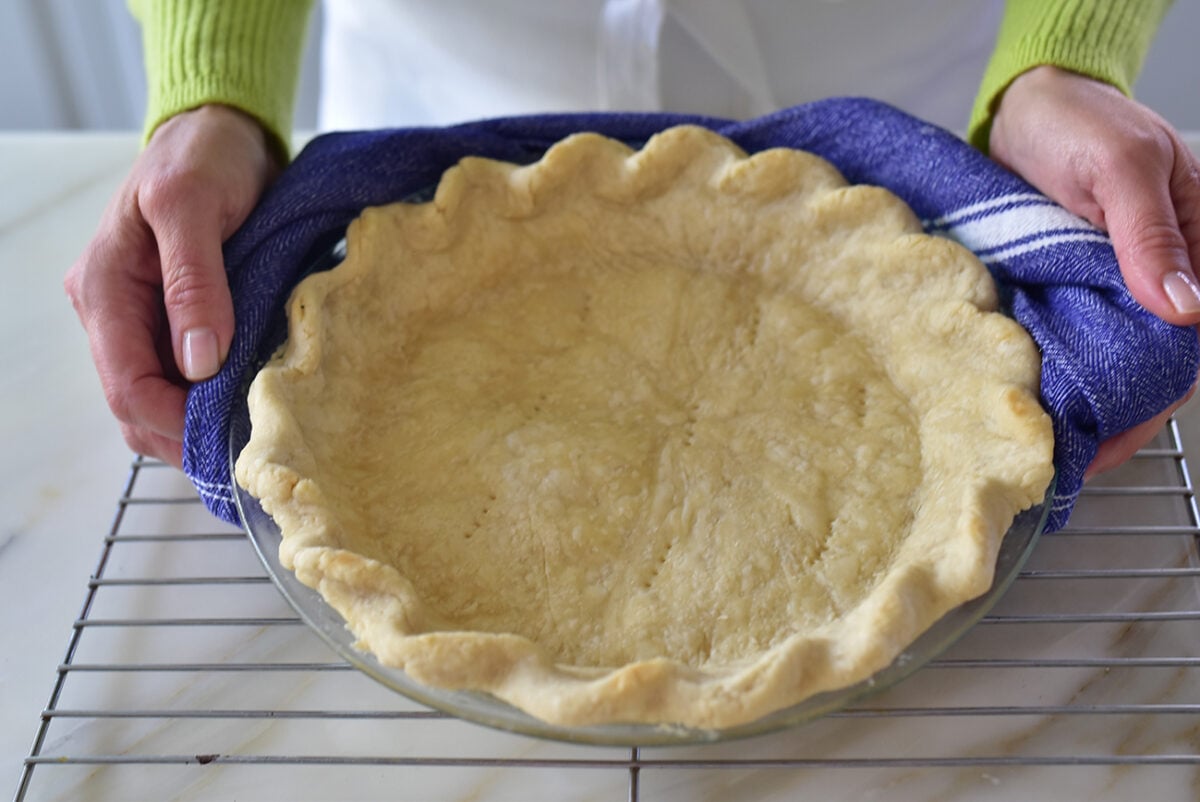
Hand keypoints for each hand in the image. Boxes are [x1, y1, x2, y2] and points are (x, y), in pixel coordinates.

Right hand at [65, 104, 280, 466]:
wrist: (221, 130)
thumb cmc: (204, 156)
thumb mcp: (193, 205)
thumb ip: (193, 283)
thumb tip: (199, 363)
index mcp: (104, 289)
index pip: (127, 386)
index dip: (174, 421)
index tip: (229, 438)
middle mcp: (113, 311)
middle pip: (137, 404)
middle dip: (185, 433)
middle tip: (248, 449)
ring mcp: (141, 317)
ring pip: (159, 397)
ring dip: (199, 420)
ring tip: (252, 431)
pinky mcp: (173, 316)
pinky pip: (184, 374)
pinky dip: (211, 397)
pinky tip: (249, 402)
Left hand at [990, 66, 1199, 475]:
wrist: (1026, 106)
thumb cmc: (1079, 123)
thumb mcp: (1122, 168)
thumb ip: (1150, 236)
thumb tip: (1185, 313)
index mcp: (1198, 245)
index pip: (1189, 342)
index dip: (1156, 396)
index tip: (1113, 439)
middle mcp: (1160, 275)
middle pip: (1149, 362)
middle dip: (1114, 414)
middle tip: (1069, 460)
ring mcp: (1112, 284)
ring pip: (1107, 357)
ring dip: (1081, 399)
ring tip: (1046, 445)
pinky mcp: (1068, 285)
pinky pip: (1067, 336)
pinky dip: (1052, 369)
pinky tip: (1030, 400)